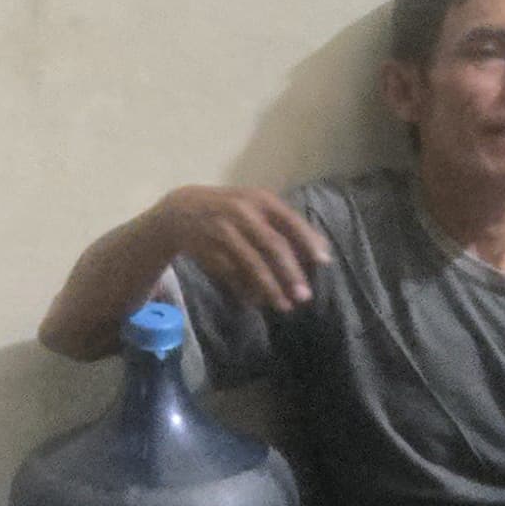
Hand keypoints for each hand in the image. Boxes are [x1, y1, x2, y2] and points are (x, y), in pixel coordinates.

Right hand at [155, 185, 333, 316]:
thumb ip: (286, 224)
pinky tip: (258, 302)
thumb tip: (321, 247)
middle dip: (291, 272)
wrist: (181, 210)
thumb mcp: (256, 206)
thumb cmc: (230, 208)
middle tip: (304, 295)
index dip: (308, 242)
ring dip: (270, 288)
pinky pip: (232, 275)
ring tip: (284, 306)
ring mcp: (223, 232)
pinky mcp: (208, 251)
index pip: (290, 221)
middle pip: (273, 245)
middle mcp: (242, 213)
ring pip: (252, 264)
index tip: (323, 262)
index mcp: (259, 200)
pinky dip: (246, 290)